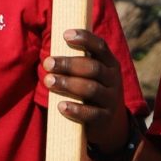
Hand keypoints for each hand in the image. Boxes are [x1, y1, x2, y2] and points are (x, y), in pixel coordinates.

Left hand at [42, 29, 128, 150]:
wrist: (111, 125)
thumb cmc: (92, 92)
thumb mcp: (92, 75)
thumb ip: (78, 62)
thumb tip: (49, 49)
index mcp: (110, 64)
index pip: (100, 47)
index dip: (85, 39)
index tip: (65, 35)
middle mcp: (113, 80)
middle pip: (92, 68)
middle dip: (69, 64)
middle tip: (48, 63)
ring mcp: (111, 100)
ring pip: (91, 89)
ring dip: (68, 84)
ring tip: (49, 81)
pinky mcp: (105, 119)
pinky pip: (91, 114)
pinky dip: (76, 109)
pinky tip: (61, 106)